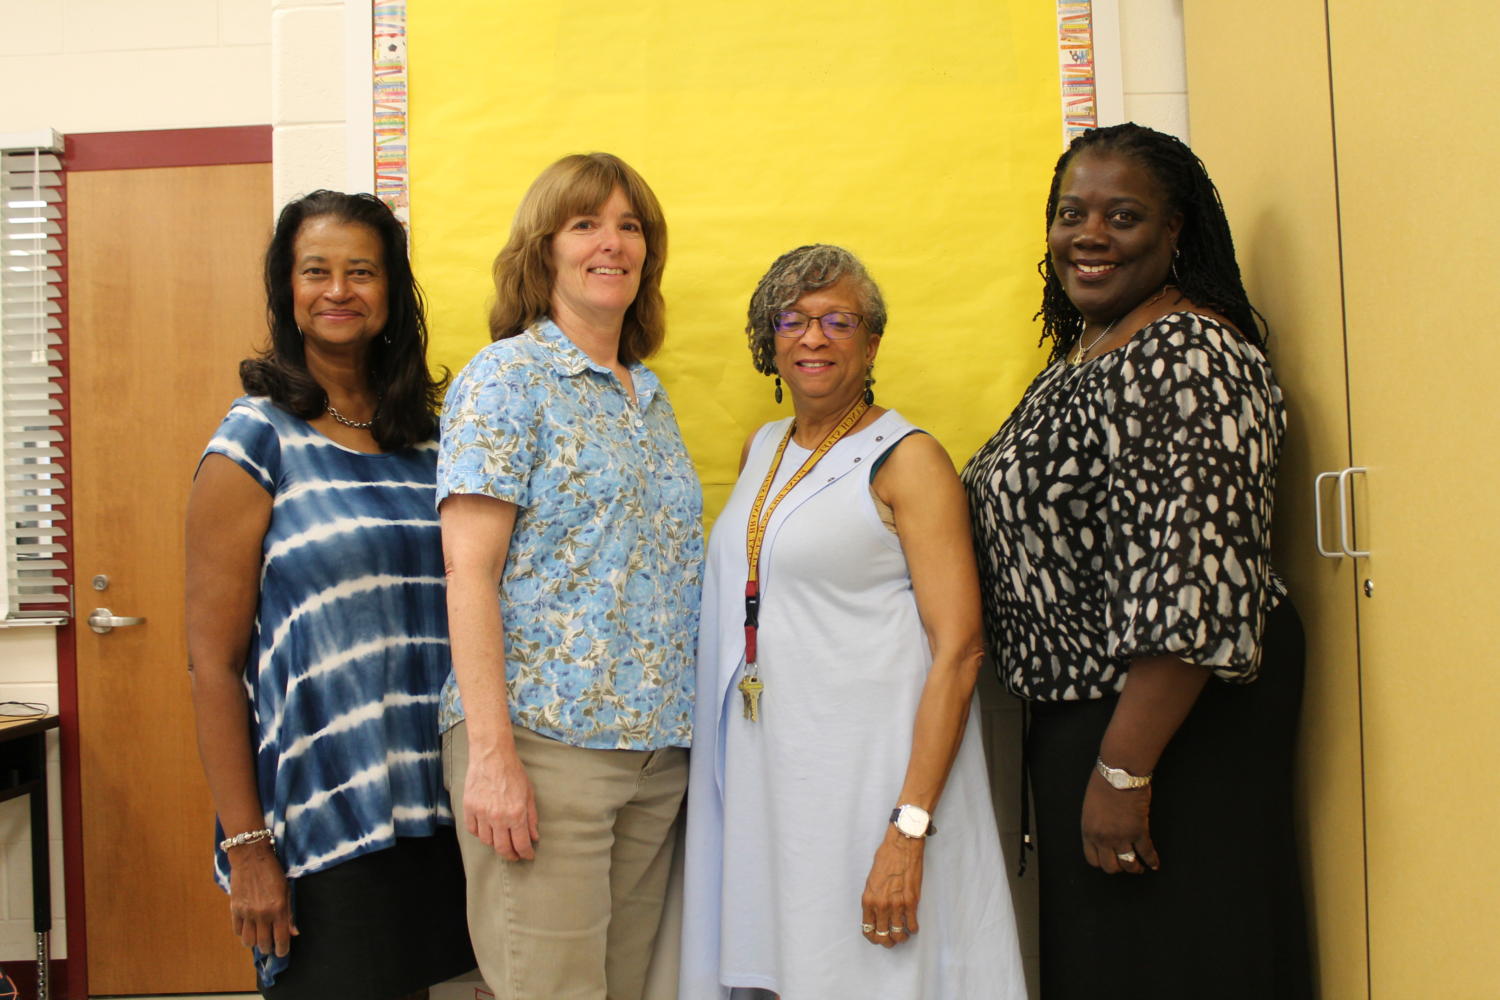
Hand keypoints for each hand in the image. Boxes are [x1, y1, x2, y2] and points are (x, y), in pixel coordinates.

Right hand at [227, 841, 296, 955]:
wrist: (251, 857)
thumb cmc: (273, 872)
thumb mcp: (287, 891)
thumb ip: (289, 914)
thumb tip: (294, 933)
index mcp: (278, 909)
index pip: (281, 939)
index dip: (282, 950)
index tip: (282, 952)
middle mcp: (262, 914)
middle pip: (264, 944)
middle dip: (269, 948)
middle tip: (271, 945)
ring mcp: (247, 912)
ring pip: (248, 941)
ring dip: (254, 943)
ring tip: (259, 938)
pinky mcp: (235, 909)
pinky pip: (237, 931)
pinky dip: (243, 934)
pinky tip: (248, 929)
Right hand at [463, 745, 539, 860]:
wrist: (492, 756)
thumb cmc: (513, 772)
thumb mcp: (529, 794)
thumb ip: (532, 818)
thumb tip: (534, 837)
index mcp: (516, 814)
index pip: (521, 844)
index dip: (526, 853)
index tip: (528, 855)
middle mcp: (498, 817)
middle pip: (503, 848)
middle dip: (511, 855)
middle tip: (515, 855)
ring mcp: (481, 813)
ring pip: (487, 841)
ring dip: (495, 844)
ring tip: (501, 841)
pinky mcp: (469, 808)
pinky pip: (473, 830)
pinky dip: (480, 834)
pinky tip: (487, 831)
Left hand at [861, 827, 923, 947]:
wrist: (902, 847)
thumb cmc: (885, 859)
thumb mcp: (871, 880)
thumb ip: (873, 898)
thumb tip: (876, 912)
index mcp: (868, 900)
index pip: (867, 929)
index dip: (873, 937)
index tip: (878, 937)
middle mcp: (881, 905)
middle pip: (883, 935)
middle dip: (887, 941)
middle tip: (891, 940)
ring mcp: (897, 905)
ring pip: (898, 933)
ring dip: (901, 937)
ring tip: (903, 935)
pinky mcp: (912, 902)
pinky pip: (912, 924)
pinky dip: (912, 929)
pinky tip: (912, 927)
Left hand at [1081, 769, 1159, 873]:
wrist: (1119, 774)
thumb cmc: (1103, 783)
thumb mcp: (1090, 806)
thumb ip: (1095, 823)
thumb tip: (1102, 831)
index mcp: (1088, 831)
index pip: (1092, 859)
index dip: (1102, 862)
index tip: (1109, 861)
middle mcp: (1103, 838)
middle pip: (1110, 866)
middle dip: (1118, 868)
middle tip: (1125, 864)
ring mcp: (1122, 837)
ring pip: (1129, 864)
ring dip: (1135, 868)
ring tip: (1139, 868)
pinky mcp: (1139, 831)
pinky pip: (1146, 852)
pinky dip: (1152, 860)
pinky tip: (1155, 864)